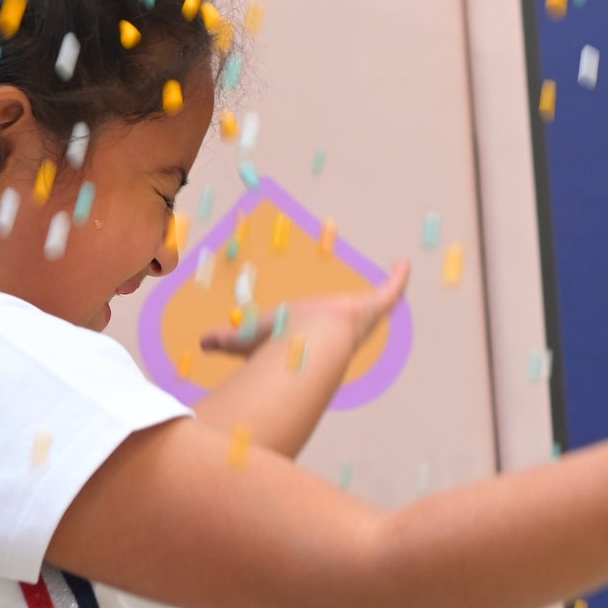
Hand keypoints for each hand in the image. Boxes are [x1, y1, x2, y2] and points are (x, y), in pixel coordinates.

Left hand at [200, 261, 408, 362]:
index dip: (318, 327)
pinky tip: (404, 262)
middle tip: (365, 302)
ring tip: (393, 280)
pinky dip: (399, 277)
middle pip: (350, 319)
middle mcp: (339, 329)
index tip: (320, 322)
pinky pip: (391, 290)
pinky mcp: (374, 306)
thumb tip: (202, 342)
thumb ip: (226, 339)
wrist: (310, 344)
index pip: (318, 331)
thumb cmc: (279, 344)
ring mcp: (360, 318)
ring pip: (376, 305)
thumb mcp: (246, 337)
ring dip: (385, 295)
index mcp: (313, 336)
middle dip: (360, 311)